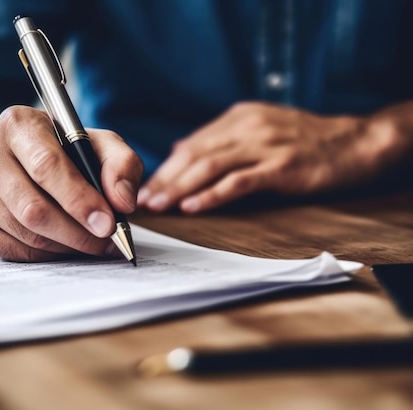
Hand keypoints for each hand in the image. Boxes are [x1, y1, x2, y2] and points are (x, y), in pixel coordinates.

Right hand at [0, 105, 142, 261]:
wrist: (19, 162)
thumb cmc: (65, 152)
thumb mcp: (99, 145)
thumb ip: (121, 164)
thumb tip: (123, 202)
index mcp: (18, 124)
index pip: (46, 166)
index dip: (79, 200)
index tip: (107, 223)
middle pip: (33, 208)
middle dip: (76, 231)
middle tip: (105, 241)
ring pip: (26, 233)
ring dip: (65, 245)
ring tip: (89, 240)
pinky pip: (15, 250)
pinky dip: (46, 253)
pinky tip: (62, 243)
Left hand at [137, 101, 405, 212]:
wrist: (353, 141)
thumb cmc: (303, 141)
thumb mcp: (258, 129)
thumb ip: (221, 140)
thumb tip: (181, 151)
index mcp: (237, 117)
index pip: (191, 145)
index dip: (165, 168)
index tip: (143, 188)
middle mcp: (246, 127)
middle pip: (194, 155)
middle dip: (164, 179)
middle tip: (141, 201)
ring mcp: (264, 145)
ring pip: (210, 166)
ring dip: (179, 188)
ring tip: (158, 206)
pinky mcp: (281, 166)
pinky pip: (239, 182)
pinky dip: (212, 194)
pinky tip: (193, 206)